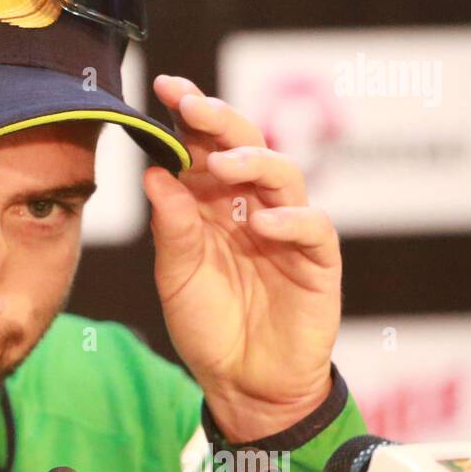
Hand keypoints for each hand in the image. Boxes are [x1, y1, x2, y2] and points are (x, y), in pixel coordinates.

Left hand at [143, 75, 340, 442]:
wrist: (243, 385)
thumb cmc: (209, 326)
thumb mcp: (177, 277)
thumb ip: (171, 227)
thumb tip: (154, 173)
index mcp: (211, 202)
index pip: (201, 146)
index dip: (188, 115)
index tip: (164, 87)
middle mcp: (250, 205)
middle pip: (245, 145)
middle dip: (219, 119)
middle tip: (191, 105)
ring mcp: (287, 228)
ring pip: (283, 173)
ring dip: (253, 162)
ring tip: (222, 165)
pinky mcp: (317, 260)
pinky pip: (312, 227)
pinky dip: (290, 220)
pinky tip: (263, 224)